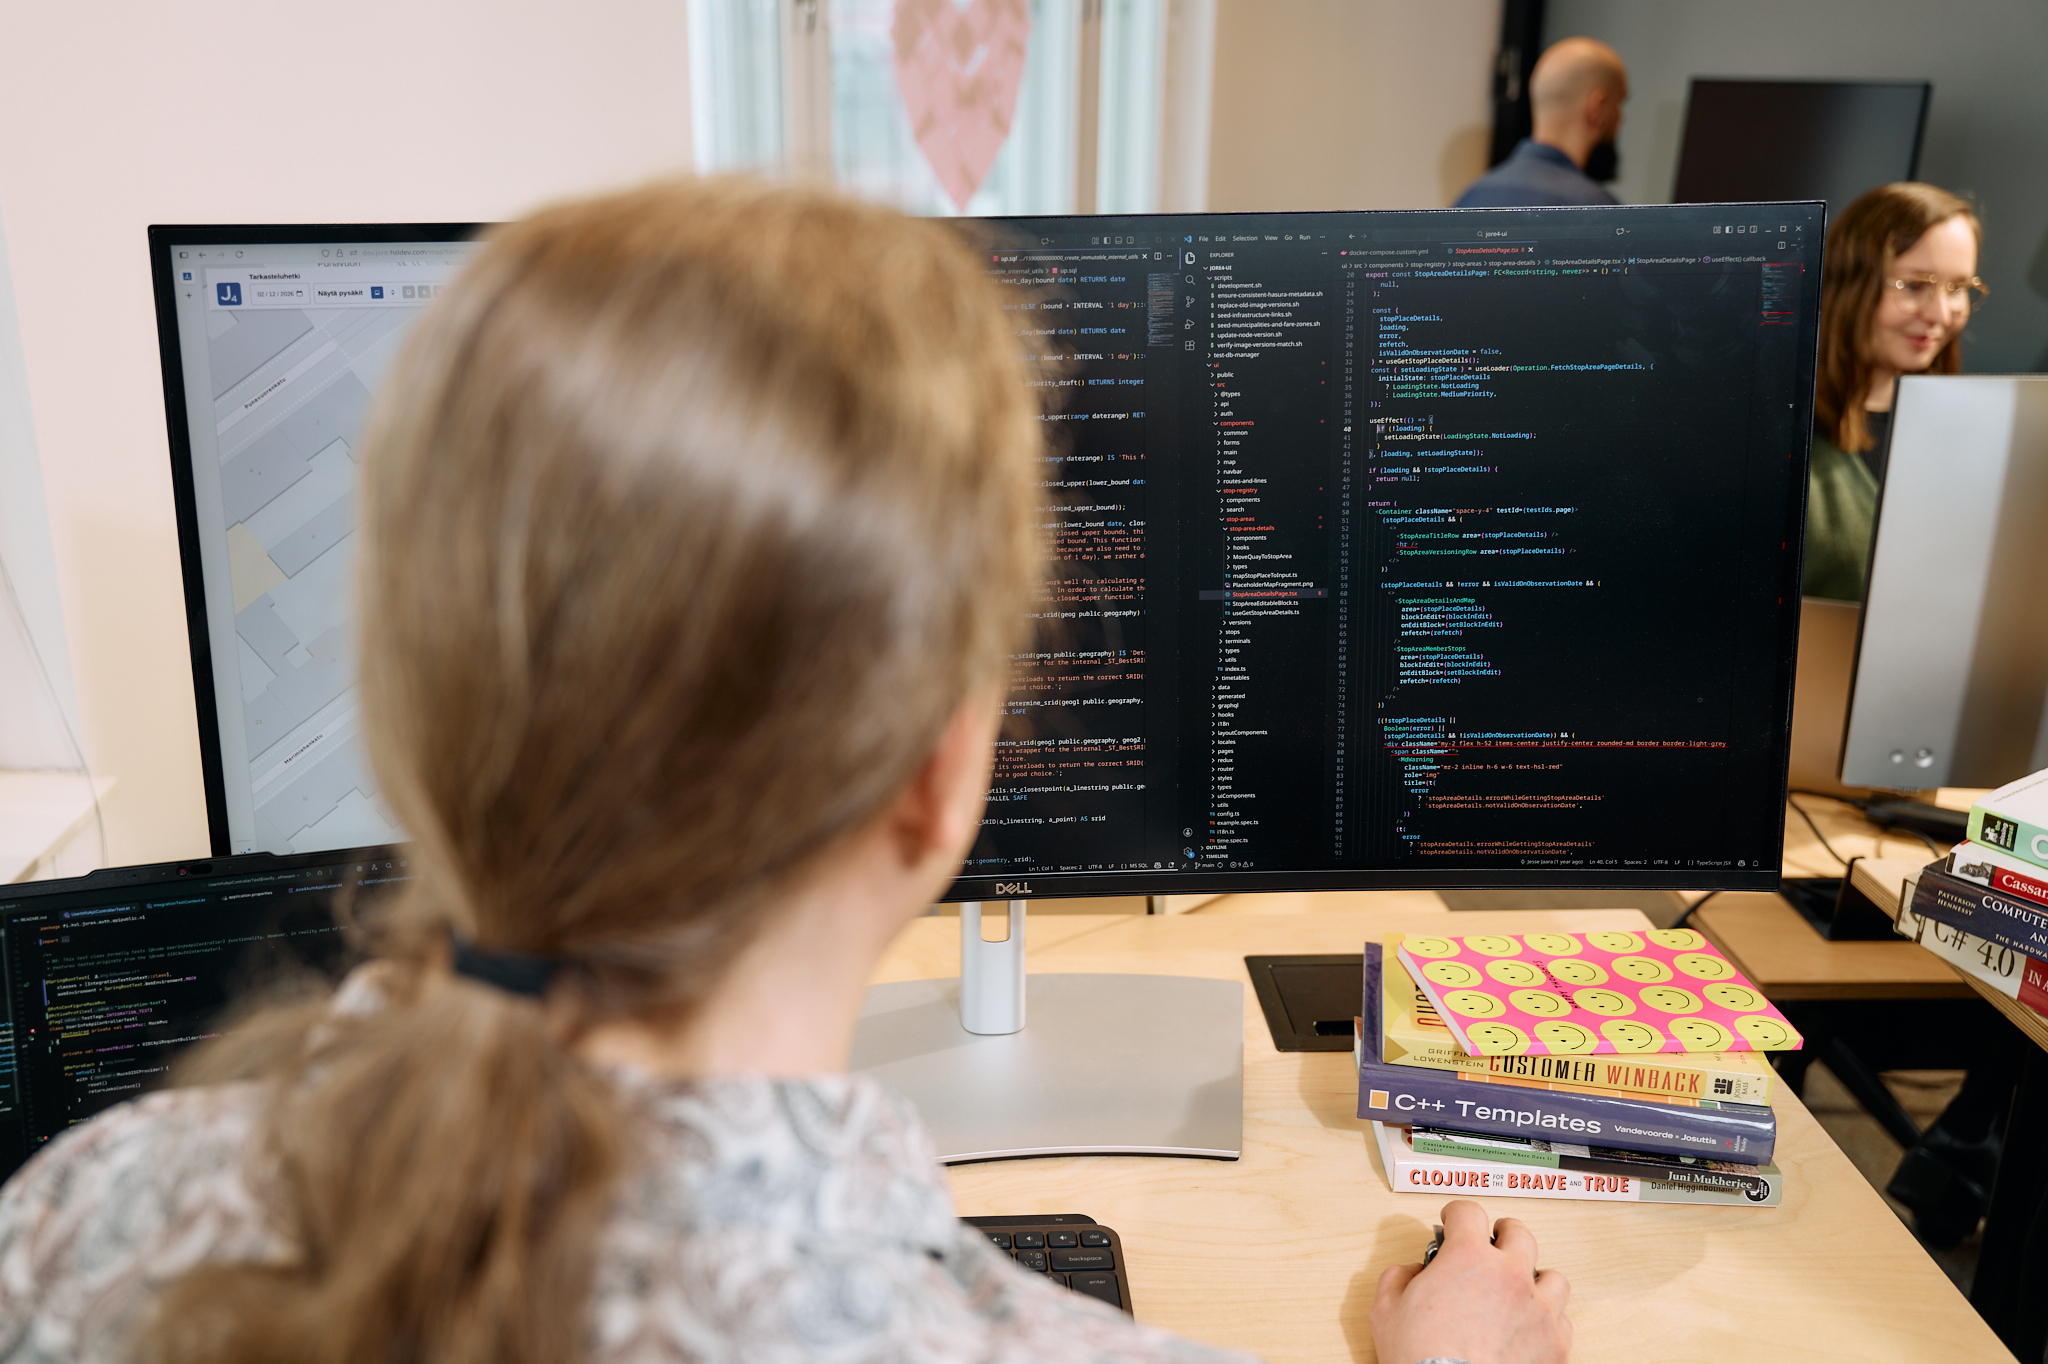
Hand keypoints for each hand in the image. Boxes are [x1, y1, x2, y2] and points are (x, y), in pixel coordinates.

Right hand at [1370, 1199, 1571, 1363]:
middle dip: (1504, 1233)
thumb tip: (1413, 1272)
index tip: (1453, 1220)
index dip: (1456, 1213)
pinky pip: (1562, 1321)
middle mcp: (1510, 1274)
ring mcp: (1538, 1309)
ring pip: (1552, 1278)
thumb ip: (1399, 1277)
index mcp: (1468, 1257)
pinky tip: (1531, 1327)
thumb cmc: (1419, 1358)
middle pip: (1520, 1233)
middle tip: (1493, 1242)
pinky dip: (1548, 1320)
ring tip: (1521, 1289)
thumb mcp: (1386, 1309)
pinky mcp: (1555, 1344)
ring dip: (1535, 1278)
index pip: (1468, 1212)